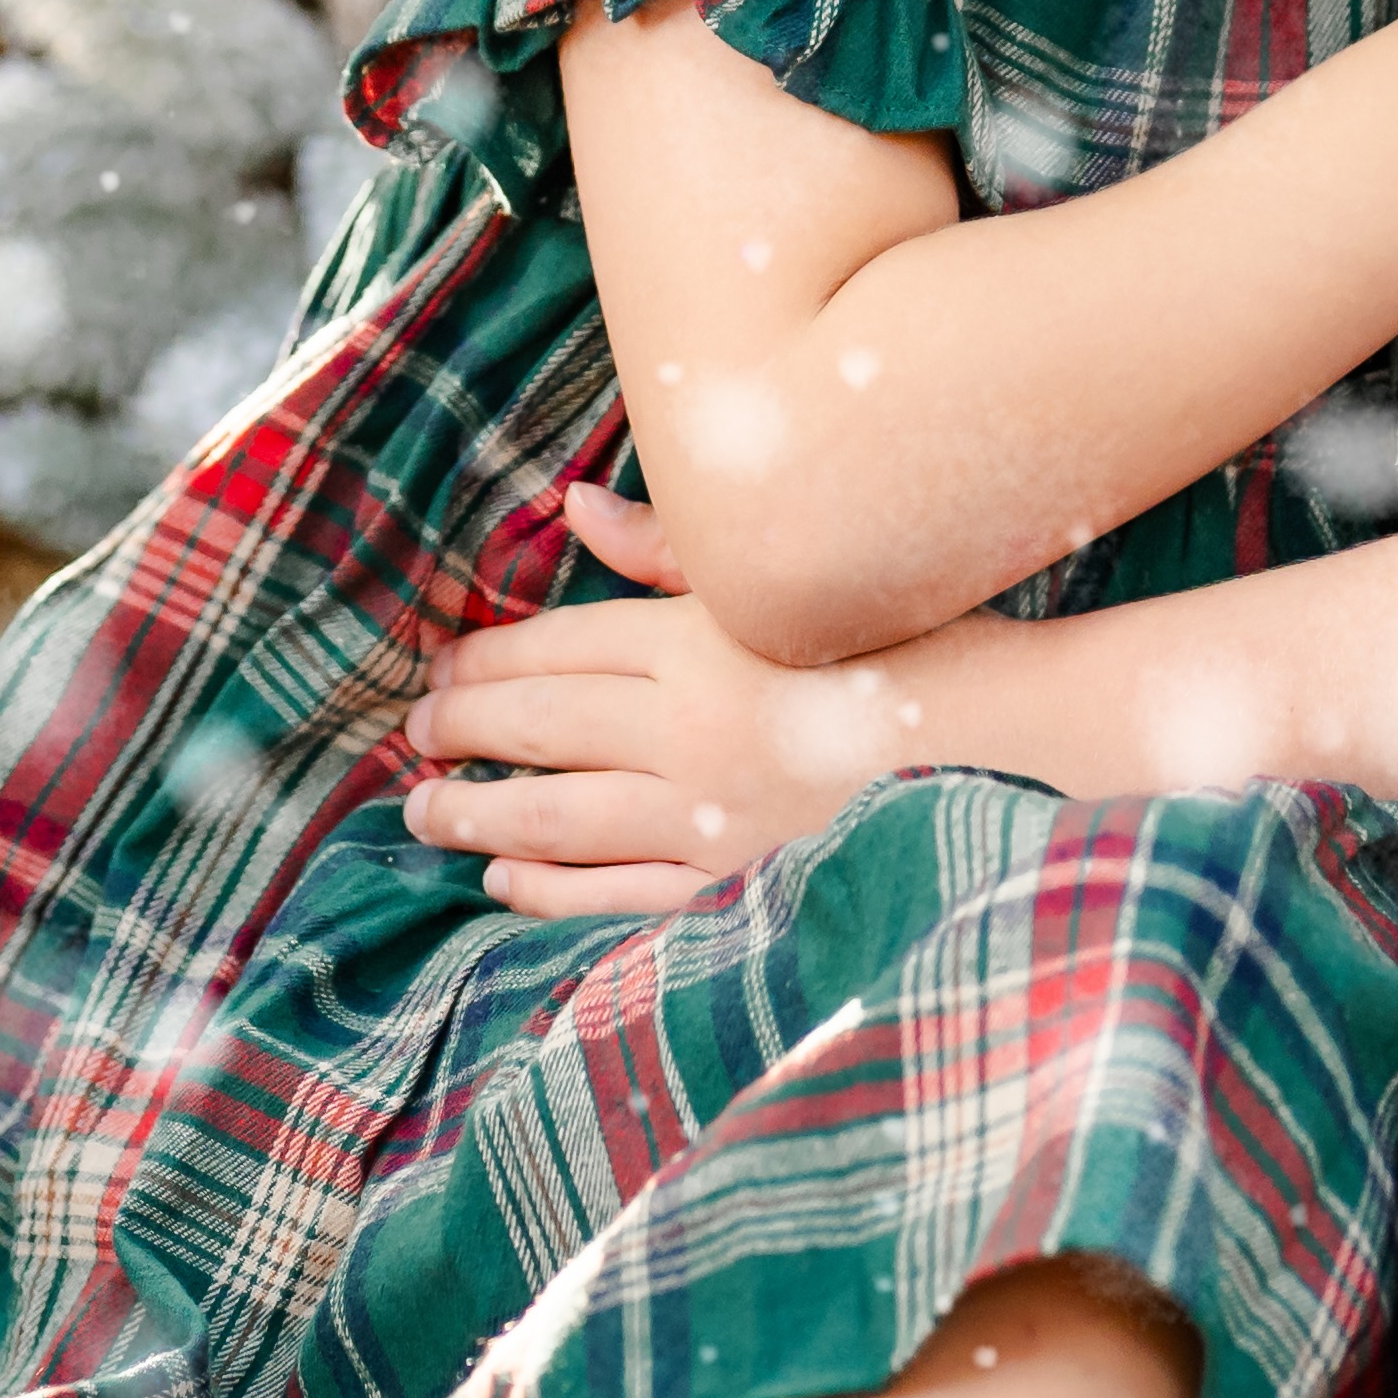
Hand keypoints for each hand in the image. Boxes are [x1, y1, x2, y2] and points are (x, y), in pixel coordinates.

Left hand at [401, 484, 941, 916]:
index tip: (437, 667)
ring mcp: (711, 815)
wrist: (987, 730)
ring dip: (482, 816)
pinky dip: (553, 889)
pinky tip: (504, 881)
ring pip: (562, 818)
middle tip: (410, 737)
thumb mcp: (776, 573)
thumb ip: (667, 547)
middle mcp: (690, 732)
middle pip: (543, 730)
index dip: (484, 660)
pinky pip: (620, 891)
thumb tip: (571, 506)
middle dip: (463, 734)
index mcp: (697, 644)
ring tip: (424, 813)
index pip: (556, 651)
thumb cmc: (883, 634)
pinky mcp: (736, 877)